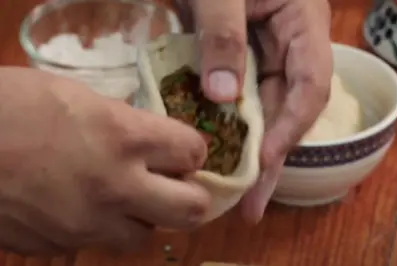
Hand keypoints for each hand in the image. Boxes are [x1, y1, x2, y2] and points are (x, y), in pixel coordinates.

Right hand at [0, 67, 209, 253]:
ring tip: (123, 197)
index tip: (181, 149)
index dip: (192, 150)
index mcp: (124, 136)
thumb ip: (124, 121)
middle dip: (191, 196)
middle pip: (192, 209)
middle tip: (175, 183)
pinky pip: (98, 244)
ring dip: (143, 217)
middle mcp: (116, 186)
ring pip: (145, 237)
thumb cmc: (10, 105)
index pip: (194, 151)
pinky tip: (82, 207)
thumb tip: (149, 140)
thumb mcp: (78, 96)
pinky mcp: (59, 246)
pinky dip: (102, 228)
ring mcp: (88, 224)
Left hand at [176, 0, 332, 222]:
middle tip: (251, 205)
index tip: (264, 162)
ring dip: (246, 151)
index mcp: (302, 26)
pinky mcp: (235, 62)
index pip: (309, 87)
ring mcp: (261, 57)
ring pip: (260, 111)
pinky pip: (234, 100)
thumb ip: (222, 35)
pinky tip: (211, 154)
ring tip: (232, 193)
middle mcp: (288, 49)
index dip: (290, 128)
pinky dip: (223, 127)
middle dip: (268, 159)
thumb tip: (220, 97)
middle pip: (285, 111)